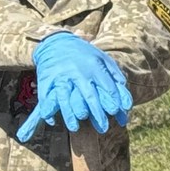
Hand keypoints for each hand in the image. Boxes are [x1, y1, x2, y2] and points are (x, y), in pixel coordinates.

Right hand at [17, 32, 131, 142]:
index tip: (116, 112)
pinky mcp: (46, 79)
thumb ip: (113, 71)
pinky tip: (52, 121)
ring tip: (75, 128)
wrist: (57, 42)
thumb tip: (123, 85)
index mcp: (94, 66)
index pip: (107, 86)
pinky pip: (46, 97)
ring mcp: (61, 76)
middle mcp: (78, 72)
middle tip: (104, 128)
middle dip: (97, 113)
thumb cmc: (83, 53)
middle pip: (89, 96)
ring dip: (70, 115)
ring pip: (66, 99)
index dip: (113, 100)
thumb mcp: (101, 57)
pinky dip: (48, 110)